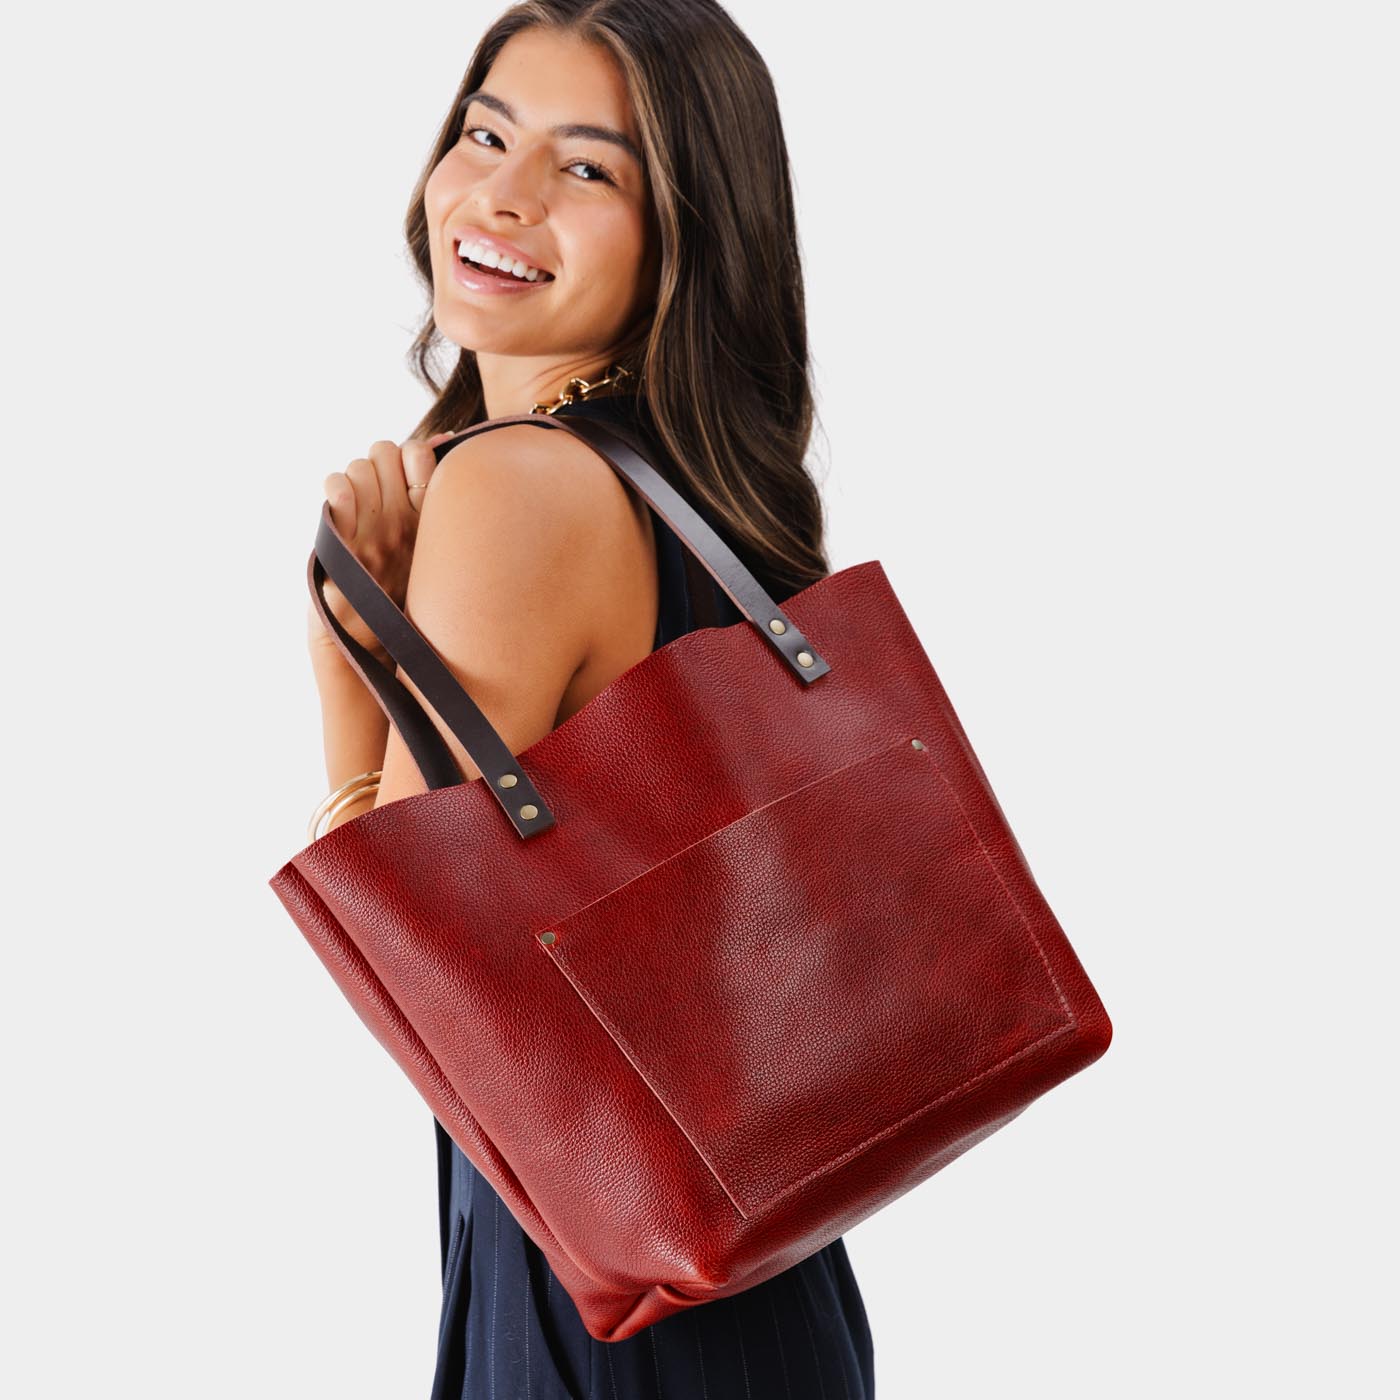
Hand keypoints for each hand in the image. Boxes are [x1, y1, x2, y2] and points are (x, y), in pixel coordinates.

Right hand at [307, 431, 460, 662]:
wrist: (375, 639)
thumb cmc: (414, 602)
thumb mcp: (438, 556)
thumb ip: (445, 510)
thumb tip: (458, 450)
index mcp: (416, 507)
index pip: (415, 452)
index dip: (419, 462)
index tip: (423, 492)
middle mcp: (387, 505)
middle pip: (385, 451)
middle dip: (391, 469)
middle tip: (396, 504)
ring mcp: (360, 515)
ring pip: (360, 466)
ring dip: (366, 482)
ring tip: (373, 516)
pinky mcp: (335, 530)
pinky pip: (335, 487)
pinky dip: (340, 490)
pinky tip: (348, 509)